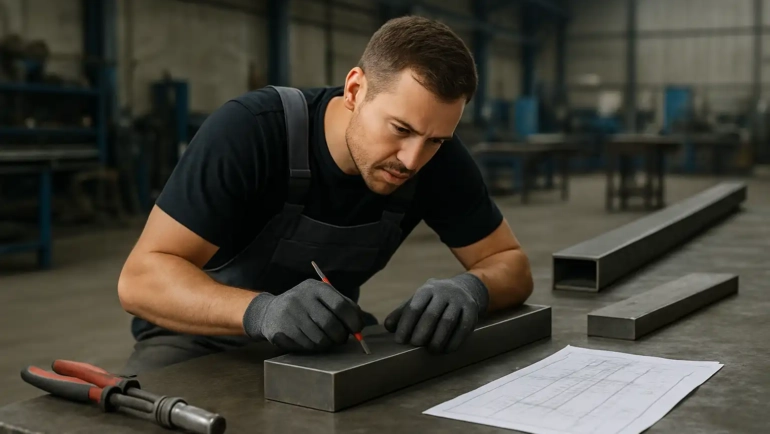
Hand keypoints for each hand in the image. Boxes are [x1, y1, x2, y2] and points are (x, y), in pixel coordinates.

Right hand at [242, 279, 363, 351]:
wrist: (270, 311)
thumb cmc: (305, 305)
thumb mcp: (321, 297)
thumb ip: (342, 305)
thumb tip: (359, 324)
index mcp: (315, 287)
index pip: (340, 305)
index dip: (353, 320)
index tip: (358, 329)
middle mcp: (301, 298)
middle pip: (331, 324)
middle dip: (341, 335)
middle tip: (342, 338)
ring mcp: (290, 314)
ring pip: (320, 339)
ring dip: (329, 343)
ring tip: (327, 339)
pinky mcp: (282, 330)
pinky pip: (308, 346)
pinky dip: (315, 347)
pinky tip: (312, 340)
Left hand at [384, 273, 488, 352]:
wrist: (464, 290)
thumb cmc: (433, 301)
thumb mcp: (417, 301)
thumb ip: (402, 313)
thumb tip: (389, 327)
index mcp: (427, 289)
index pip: (414, 308)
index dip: (405, 325)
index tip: (400, 341)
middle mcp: (444, 292)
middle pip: (431, 315)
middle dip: (421, 333)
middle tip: (415, 345)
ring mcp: (459, 300)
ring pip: (447, 322)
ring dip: (437, 339)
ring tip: (430, 350)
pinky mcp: (472, 310)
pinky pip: (462, 328)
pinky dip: (453, 342)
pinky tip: (446, 350)